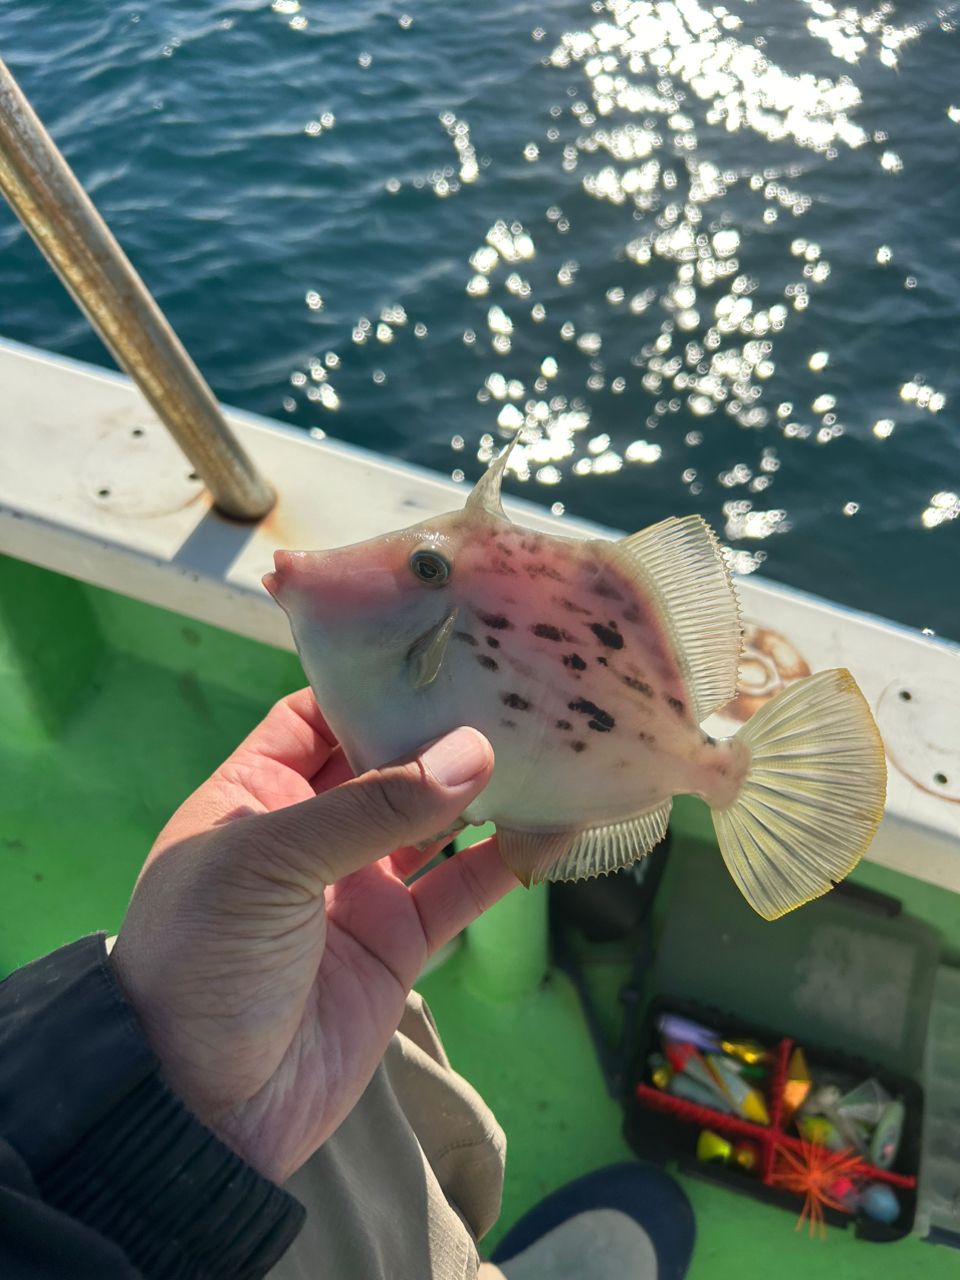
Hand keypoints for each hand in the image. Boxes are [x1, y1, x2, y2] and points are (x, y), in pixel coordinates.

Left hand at [110, 689, 514, 1184]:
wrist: (204, 1109)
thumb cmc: (205, 961)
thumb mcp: (266, 864)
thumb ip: (370, 809)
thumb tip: (473, 753)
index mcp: (255, 792)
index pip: (318, 715)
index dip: (372, 683)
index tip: (443, 648)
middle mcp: (311, 830)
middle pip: (387, 761)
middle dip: (441, 728)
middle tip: (515, 686)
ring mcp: (359, 886)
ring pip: (434, 821)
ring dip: (483, 790)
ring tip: (547, 744)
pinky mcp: (400, 943)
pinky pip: (461, 891)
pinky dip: (507, 863)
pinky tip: (554, 827)